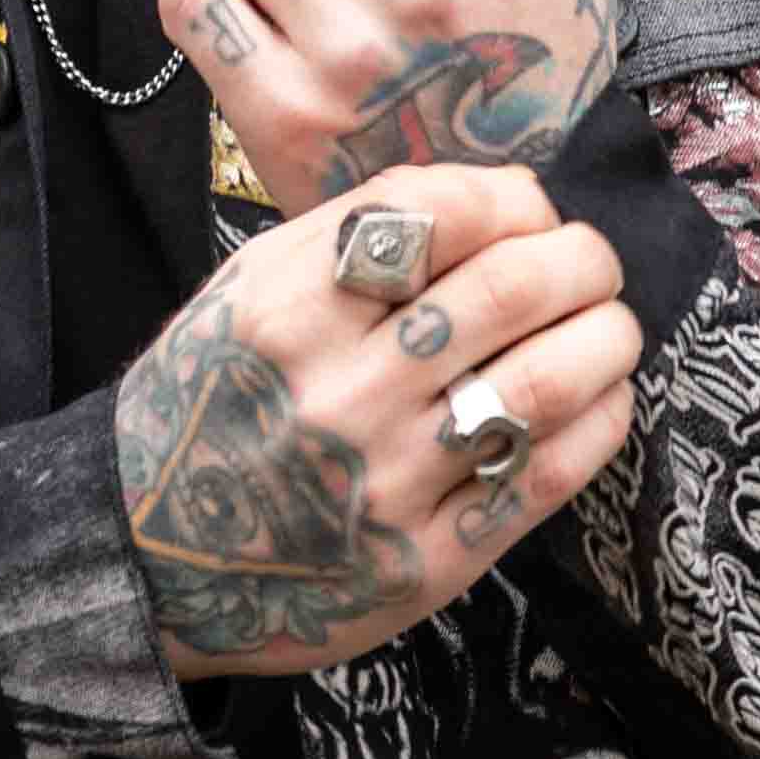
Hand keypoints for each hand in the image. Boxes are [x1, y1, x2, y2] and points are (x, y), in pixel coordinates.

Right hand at [114, 162, 641, 682]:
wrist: (150, 550)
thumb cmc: (216, 398)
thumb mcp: (250, 289)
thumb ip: (362, 234)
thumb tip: (508, 199)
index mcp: (289, 307)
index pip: (444, 214)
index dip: (516, 202)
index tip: (532, 213)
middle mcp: (338, 389)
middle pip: (511, 290)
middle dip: (582, 260)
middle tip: (592, 263)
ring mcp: (385, 480)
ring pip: (544, 381)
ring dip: (606, 338)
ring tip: (610, 326)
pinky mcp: (425, 560)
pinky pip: (545, 474)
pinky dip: (597, 422)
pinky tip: (599, 399)